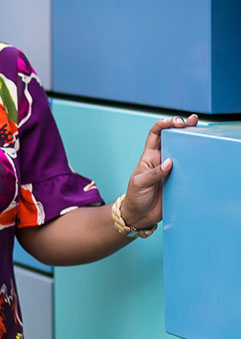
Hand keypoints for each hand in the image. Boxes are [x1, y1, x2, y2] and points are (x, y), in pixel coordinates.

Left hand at [122, 114, 197, 228]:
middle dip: (182, 126)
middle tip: (190, 121)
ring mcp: (172, 169)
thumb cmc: (135, 198)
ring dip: (192, 139)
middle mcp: (162, 160)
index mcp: (149, 156)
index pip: (155, 134)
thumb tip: (169, 163)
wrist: (140, 216)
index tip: (171, 123)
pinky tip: (202, 154)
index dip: (163, 124)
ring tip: (199, 130)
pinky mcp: (179, 180)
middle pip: (173, 138)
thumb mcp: (139, 184)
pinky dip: (197, 160)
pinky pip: (190, 168)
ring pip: (184, 150)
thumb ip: (153, 173)